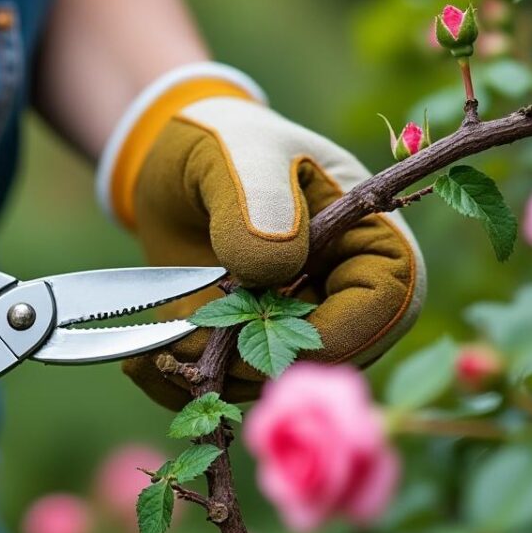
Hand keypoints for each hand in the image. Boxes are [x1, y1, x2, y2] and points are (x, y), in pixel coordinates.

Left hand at [96, 64, 424, 409]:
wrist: (170, 166)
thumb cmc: (220, 140)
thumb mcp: (236, 152)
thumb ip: (257, 197)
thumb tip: (276, 263)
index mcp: (368, 236)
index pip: (388, 302)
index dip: (339, 330)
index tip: (269, 328)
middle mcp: (342, 293)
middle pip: (333, 362)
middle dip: (260, 365)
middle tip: (192, 341)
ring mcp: (296, 329)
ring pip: (275, 387)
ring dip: (214, 379)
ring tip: (156, 348)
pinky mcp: (250, 352)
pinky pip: (229, 391)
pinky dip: (184, 390)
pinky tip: (143, 365)